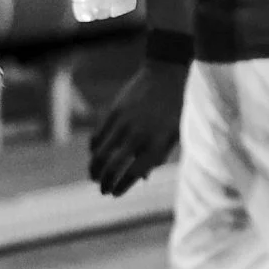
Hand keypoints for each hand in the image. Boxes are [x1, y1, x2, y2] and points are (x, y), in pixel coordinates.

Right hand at [88, 60, 186, 195]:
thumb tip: (142, 178)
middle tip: (102, 190)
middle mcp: (137, 137)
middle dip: (104, 182)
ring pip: (100, 153)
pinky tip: (95, 154)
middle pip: (112, 167)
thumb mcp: (173, 135)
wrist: (165, 74)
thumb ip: (158, 157)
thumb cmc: (175, 109)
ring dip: (94, 168)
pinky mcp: (113, 112)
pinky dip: (94, 148)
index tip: (115, 194)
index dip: (121, 187)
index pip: (132, 174)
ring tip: (93, 176)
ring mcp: (123, 124)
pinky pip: (98, 136)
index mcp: (156, 145)